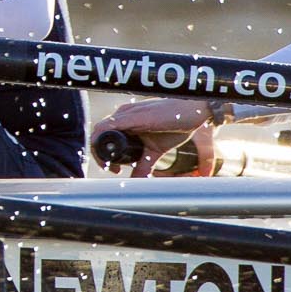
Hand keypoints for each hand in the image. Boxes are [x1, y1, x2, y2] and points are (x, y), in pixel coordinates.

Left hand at [95, 97, 216, 178]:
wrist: (192, 111)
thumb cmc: (176, 126)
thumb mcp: (156, 150)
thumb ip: (145, 164)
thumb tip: (137, 181)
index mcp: (125, 120)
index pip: (103, 136)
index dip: (102, 154)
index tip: (114, 168)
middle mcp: (121, 115)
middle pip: (98, 134)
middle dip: (100, 154)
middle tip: (112, 169)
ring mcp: (125, 114)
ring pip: (99, 131)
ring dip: (99, 150)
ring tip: (112, 166)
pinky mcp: (131, 117)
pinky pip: (107, 127)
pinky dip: (102, 141)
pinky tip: (110, 155)